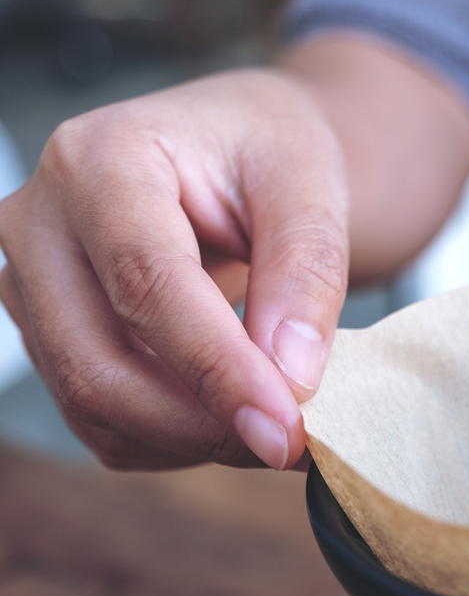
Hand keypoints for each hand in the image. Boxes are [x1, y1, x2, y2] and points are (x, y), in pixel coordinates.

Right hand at [0, 69, 349, 469]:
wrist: (234, 151)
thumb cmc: (268, 153)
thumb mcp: (310, 183)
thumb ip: (308, 271)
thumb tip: (291, 377)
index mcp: (101, 159)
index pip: (146, 282)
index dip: (217, 367)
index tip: (285, 425)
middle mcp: (39, 221)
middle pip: (97, 360)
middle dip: (202, 423)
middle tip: (294, 443)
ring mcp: (31, 284)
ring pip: (91, 402)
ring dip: (192, 440)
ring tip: (277, 428)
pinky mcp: (48, 333)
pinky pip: (98, 420)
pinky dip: (172, 441)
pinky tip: (233, 419)